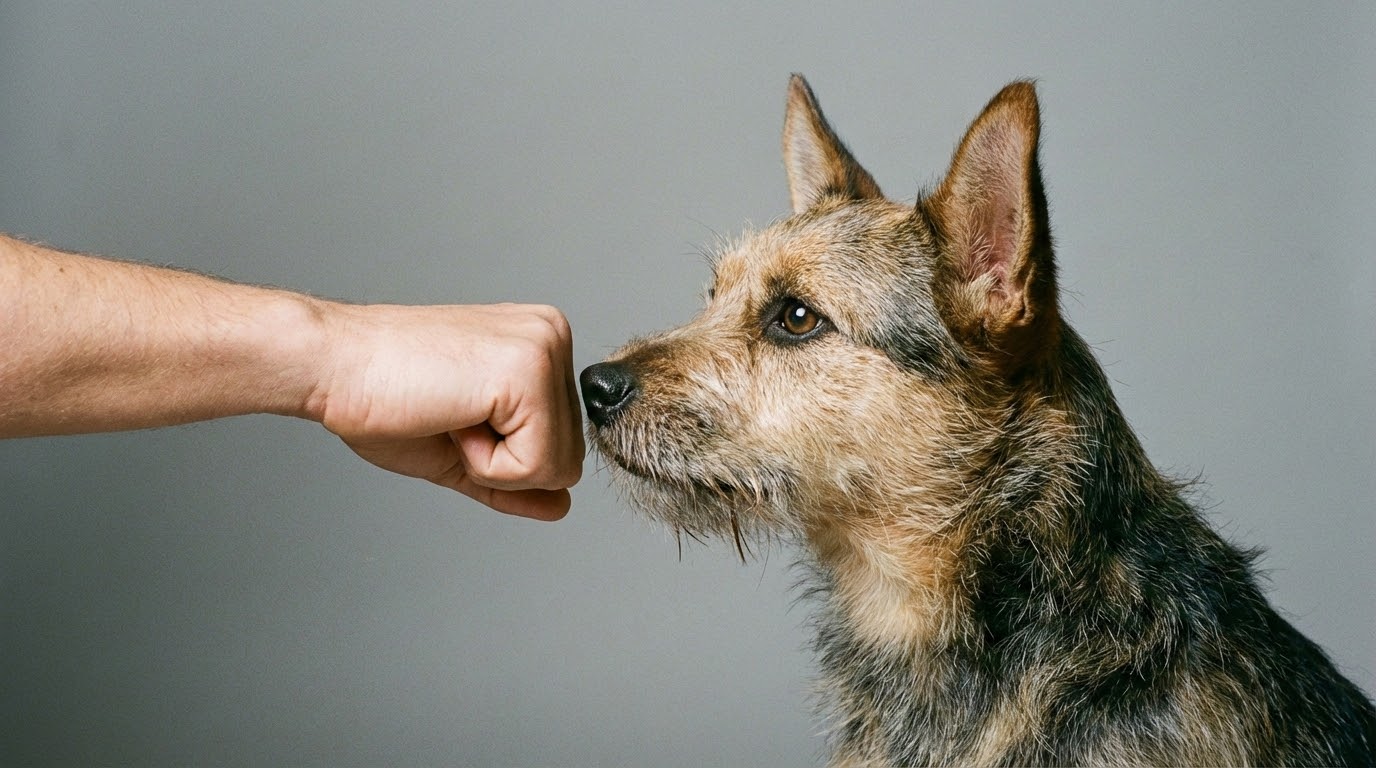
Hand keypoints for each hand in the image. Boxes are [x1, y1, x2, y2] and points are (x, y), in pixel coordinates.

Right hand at [310, 302, 584, 520]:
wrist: (333, 365)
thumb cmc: (382, 396)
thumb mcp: (464, 451)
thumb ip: (517, 478)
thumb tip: (562, 506)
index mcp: (540, 343)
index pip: (564, 444)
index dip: (504, 457)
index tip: (455, 414)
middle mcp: (553, 335)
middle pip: (570, 459)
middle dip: (504, 463)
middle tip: (449, 416)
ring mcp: (546, 349)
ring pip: (560, 468)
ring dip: (493, 462)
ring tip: (450, 413)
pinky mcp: (530, 373)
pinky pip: (537, 466)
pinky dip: (486, 463)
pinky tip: (451, 416)